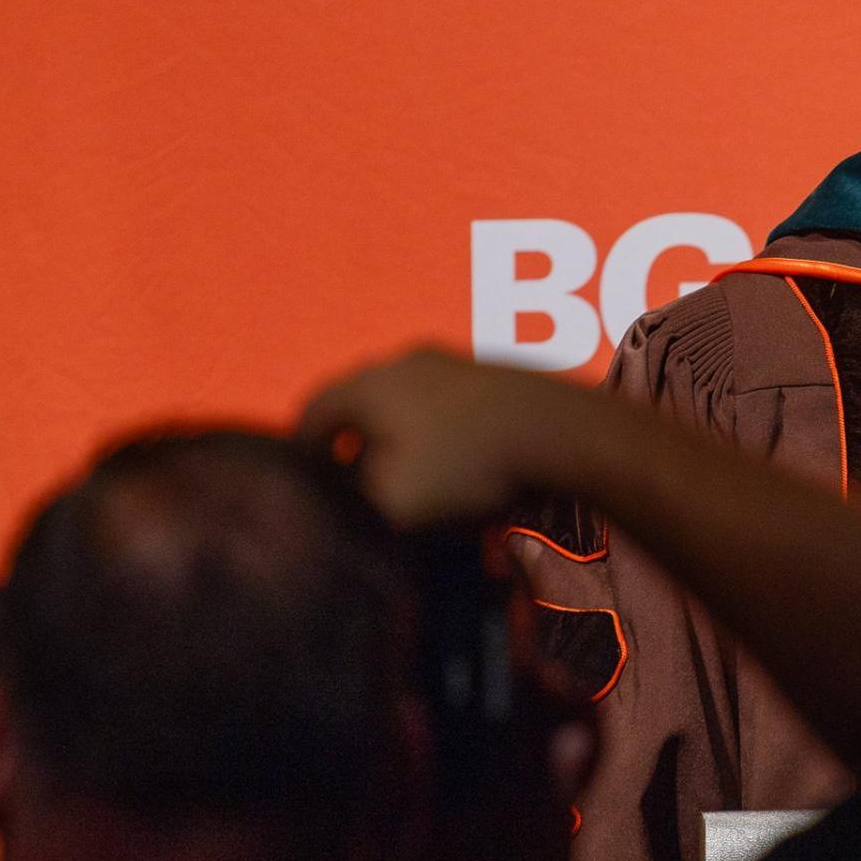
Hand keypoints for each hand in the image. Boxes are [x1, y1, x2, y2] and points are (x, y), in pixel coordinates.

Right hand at [297, 349, 592, 524]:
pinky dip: (433, 429)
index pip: (312, 412)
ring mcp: (449, 361)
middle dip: (351, 441)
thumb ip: (355, 498)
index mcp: (366, 385)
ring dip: (395, 434)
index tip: (307, 478)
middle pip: (358, 402)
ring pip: (402, 400)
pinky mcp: (489, 374)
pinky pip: (442, 403)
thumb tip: (345, 492)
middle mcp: (401, 361)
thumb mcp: (393, 500)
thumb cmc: (464, 465)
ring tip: (402, 473)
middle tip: (351, 479)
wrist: (557, 431)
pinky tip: (451, 459)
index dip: (302, 449)